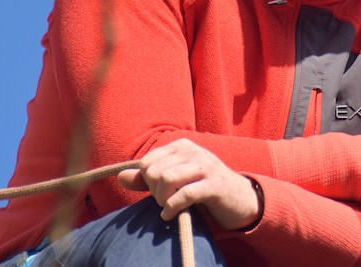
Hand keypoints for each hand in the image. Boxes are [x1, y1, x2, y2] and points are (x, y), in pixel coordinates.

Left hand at [117, 138, 261, 229]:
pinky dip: (172, 208)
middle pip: (155, 172)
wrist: (240, 198)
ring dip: (162, 199)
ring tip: (167, 207)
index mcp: (182, 146)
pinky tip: (170, 215)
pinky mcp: (214, 185)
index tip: (157, 191)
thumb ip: (147, 178)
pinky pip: (185, 195)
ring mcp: (206, 167)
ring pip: (167, 180)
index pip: (147, 162)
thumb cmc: (203, 187)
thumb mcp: (175, 179)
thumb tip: (120, 177)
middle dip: (154, 192)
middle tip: (164, 201)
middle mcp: (193, 152)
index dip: (146, 181)